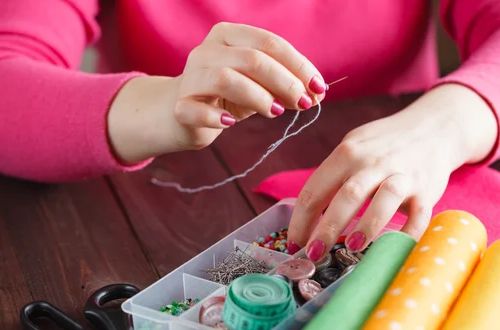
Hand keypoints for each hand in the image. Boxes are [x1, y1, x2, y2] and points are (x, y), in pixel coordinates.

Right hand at [107, 23, 325, 163]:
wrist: (181, 115)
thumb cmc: (227, 96)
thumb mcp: (259, 86)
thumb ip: (285, 85)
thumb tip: (318, 94)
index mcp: (229, 35)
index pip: (270, 43)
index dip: (299, 65)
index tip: (320, 88)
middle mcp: (207, 51)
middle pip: (252, 59)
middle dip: (285, 82)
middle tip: (305, 103)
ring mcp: (190, 78)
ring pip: (226, 79)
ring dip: (259, 97)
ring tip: (277, 112)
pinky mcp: (180, 107)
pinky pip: (196, 110)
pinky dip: (217, 118)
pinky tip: (231, 124)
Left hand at [286, 84, 497, 260]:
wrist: (433, 129)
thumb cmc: (383, 146)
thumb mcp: (353, 148)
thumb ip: (333, 177)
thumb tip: (307, 217)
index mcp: (347, 154)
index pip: (315, 189)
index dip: (301, 220)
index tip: (294, 244)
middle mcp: (373, 162)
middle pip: (347, 196)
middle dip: (327, 228)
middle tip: (314, 254)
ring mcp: (402, 175)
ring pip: (384, 200)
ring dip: (367, 225)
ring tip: (352, 247)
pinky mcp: (426, 190)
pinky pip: (419, 215)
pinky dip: (408, 234)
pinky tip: (394, 249)